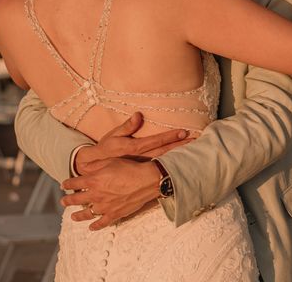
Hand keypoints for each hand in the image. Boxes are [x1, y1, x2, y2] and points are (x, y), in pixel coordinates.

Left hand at [61, 157, 160, 229]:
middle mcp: (95, 195)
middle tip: (63, 202)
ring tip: (73, 217)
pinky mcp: (114, 214)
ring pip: (86, 214)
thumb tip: (82, 167)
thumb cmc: (129, 168)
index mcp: (93, 180)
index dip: (67, 183)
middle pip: (76, 199)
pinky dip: (95, 226)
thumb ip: (94, 165)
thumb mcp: (110, 161)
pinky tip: (91, 228)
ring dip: (78, 216)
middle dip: (68, 200)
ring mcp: (104, 206)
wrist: (146, 180)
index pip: (74, 183)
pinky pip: (102, 223)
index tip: (64, 185)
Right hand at [75, 112, 189, 174]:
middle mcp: (139, 159)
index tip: (184, 132)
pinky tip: (180, 164)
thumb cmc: (105, 149)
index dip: (170, 136)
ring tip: (192, 152)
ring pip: (163, 162)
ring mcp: (141, 168)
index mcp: (133, 148)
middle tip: (196, 142)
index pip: (156, 141)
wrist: (95, 169)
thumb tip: (138, 115)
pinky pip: (158, 170)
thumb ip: (126, 127)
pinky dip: (170, 167)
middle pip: (164, 152)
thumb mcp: (112, 136)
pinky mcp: (141, 175)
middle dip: (180, 147)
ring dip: (178, 157)